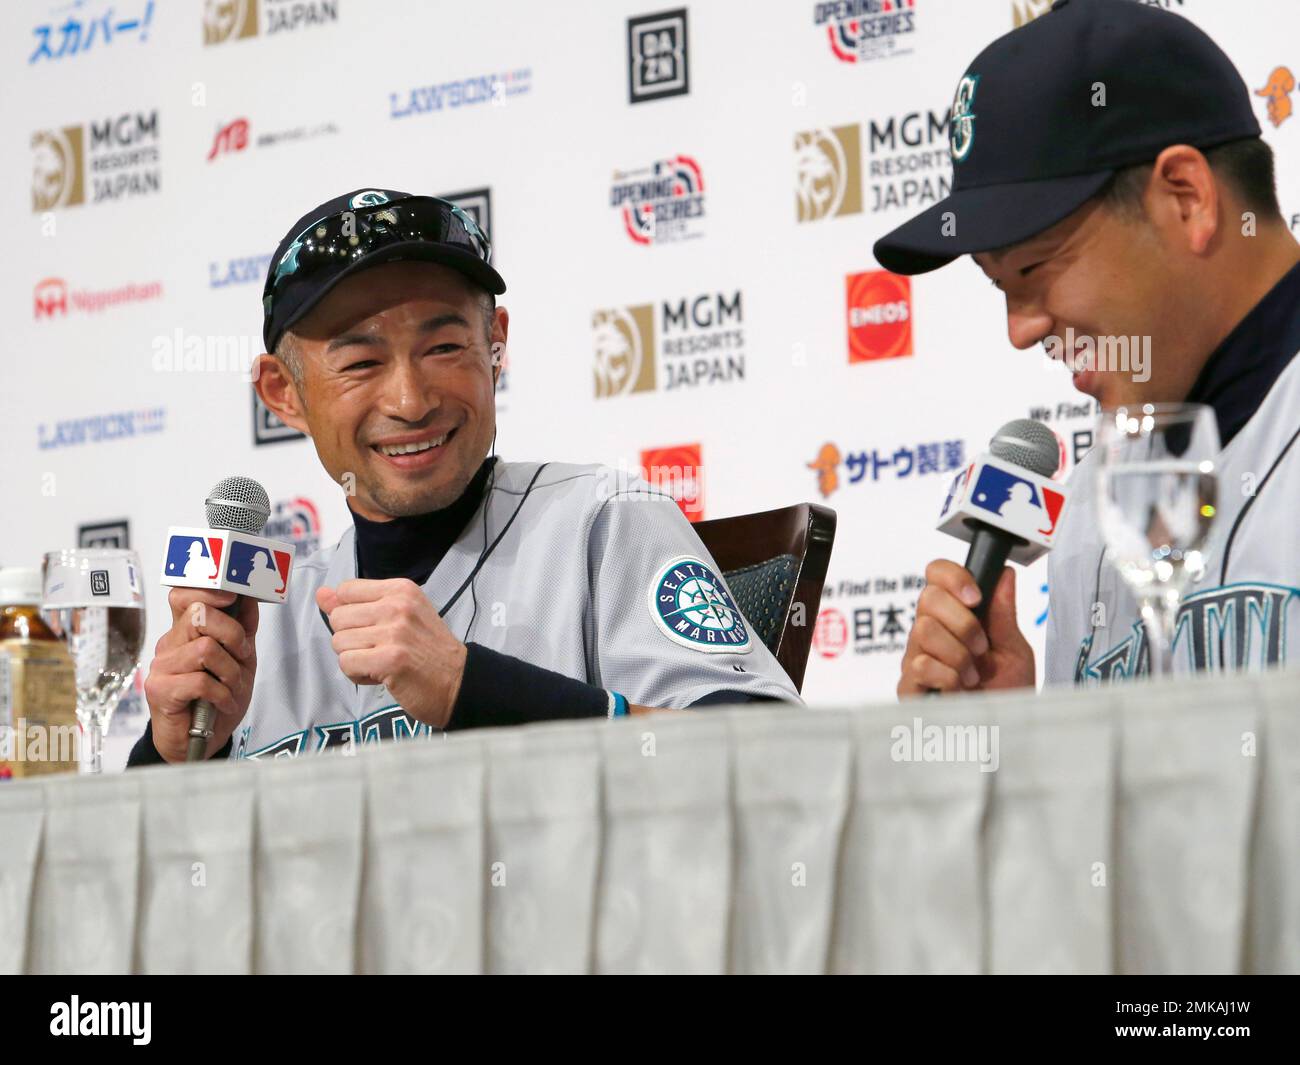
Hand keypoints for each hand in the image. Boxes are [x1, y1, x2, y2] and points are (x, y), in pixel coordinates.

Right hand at [143, 588, 258, 761]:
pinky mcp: (160, 690)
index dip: (208, 592)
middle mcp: (170, 644)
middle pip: (199, 614)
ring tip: (231, 687)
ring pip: (205, 649)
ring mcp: (162, 666)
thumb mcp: (241, 660)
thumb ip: (244, 630)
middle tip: (241, 656)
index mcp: (186, 632)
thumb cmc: (217, 698)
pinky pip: (200, 681)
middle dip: (232, 634)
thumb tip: (249, 599)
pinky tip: (224, 703)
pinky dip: (222, 694)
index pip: (184, 596)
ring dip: (230, 671)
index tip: (233, 598)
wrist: (200, 740)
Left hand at [317, 578, 466, 728]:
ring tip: (382, 661)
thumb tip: (321, 594)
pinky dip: (358, 674)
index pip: (346, 590)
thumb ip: (358, 604)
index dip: (352, 614)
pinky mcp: (389, 660)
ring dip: (355, 658)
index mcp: (401, 589)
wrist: (459, 681)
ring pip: (339, 642)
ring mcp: (394, 632)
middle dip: (351, 638)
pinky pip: (346, 663)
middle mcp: (398, 606)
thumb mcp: (400, 616)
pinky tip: (381, 674)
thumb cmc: (428, 650)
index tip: (375, 627)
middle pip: (338, 617)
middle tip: (380, 648)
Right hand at [897, 561, 1034, 696]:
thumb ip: (1003, 613)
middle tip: (981, 648)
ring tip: (972, 677)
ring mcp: (915, 658)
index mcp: (952, 616)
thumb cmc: (1008, 693)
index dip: (952, 576)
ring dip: (959, 655)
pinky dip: (949, 677)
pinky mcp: (908, 686)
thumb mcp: (1014, 650)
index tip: (976, 597)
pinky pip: (921, 665)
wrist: (1005, 733)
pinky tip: (958, 690)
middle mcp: (928, 633)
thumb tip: (1003, 573)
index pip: (936, 575)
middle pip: (928, 598)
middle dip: (963, 623)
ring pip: (924, 631)